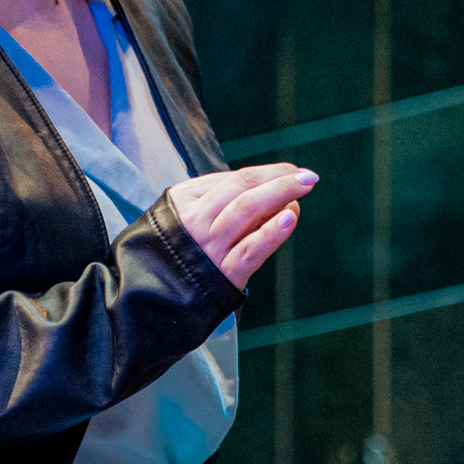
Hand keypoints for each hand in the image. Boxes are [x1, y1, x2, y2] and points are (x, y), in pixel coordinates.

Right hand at [169, 163, 315, 288]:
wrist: (155, 293)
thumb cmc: (182, 246)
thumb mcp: (188, 213)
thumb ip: (222, 197)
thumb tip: (269, 184)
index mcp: (186, 200)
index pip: (235, 180)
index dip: (268, 172)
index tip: (292, 171)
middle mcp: (197, 220)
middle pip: (242, 189)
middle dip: (277, 178)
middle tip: (308, 176)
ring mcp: (210, 247)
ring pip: (247, 210)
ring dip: (279, 194)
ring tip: (304, 187)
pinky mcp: (224, 274)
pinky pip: (251, 249)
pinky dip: (272, 232)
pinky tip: (290, 218)